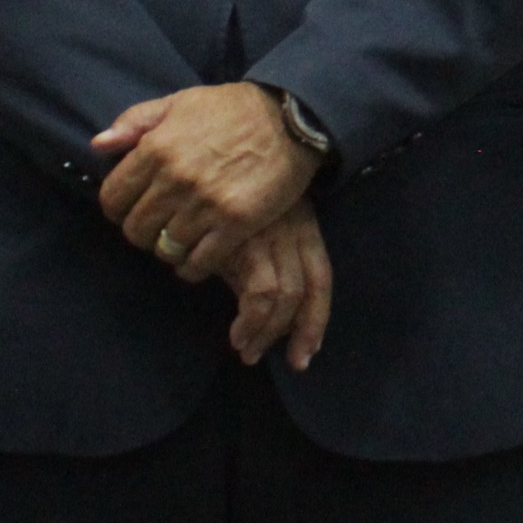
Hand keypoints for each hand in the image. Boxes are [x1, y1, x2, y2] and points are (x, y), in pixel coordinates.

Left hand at [92, 84, 313, 281]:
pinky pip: (199, 261)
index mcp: (155, 148)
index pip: (112, 198)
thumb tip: (98, 145)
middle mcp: (175, 179)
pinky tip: (198, 258)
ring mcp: (205, 203)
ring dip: (169, 249)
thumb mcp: (180, 102)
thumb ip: (135, 121)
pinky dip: (193, 266)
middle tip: (159, 227)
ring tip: (181, 241)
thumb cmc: (233, 108)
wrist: (290, 118)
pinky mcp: (235, 223)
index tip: (130, 210)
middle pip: (136, 229)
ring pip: (165, 248)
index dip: (117, 209)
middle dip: (142, 232)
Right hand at [218, 204, 335, 370]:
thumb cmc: (222, 196)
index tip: (310, 349)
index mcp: (302, 223)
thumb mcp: (250, 228)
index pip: (321, 277)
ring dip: (268, 332)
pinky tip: (236, 335)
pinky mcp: (245, 240)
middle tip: (292, 361)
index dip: (318, 318)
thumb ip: (257, 266)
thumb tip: (259, 313)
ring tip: (248, 351)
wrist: (200, 161)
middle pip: (311, 288)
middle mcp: (293, 227)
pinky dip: (251, 322)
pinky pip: (259, 293)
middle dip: (303, 333)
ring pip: (285, 296)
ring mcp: (271, 233)